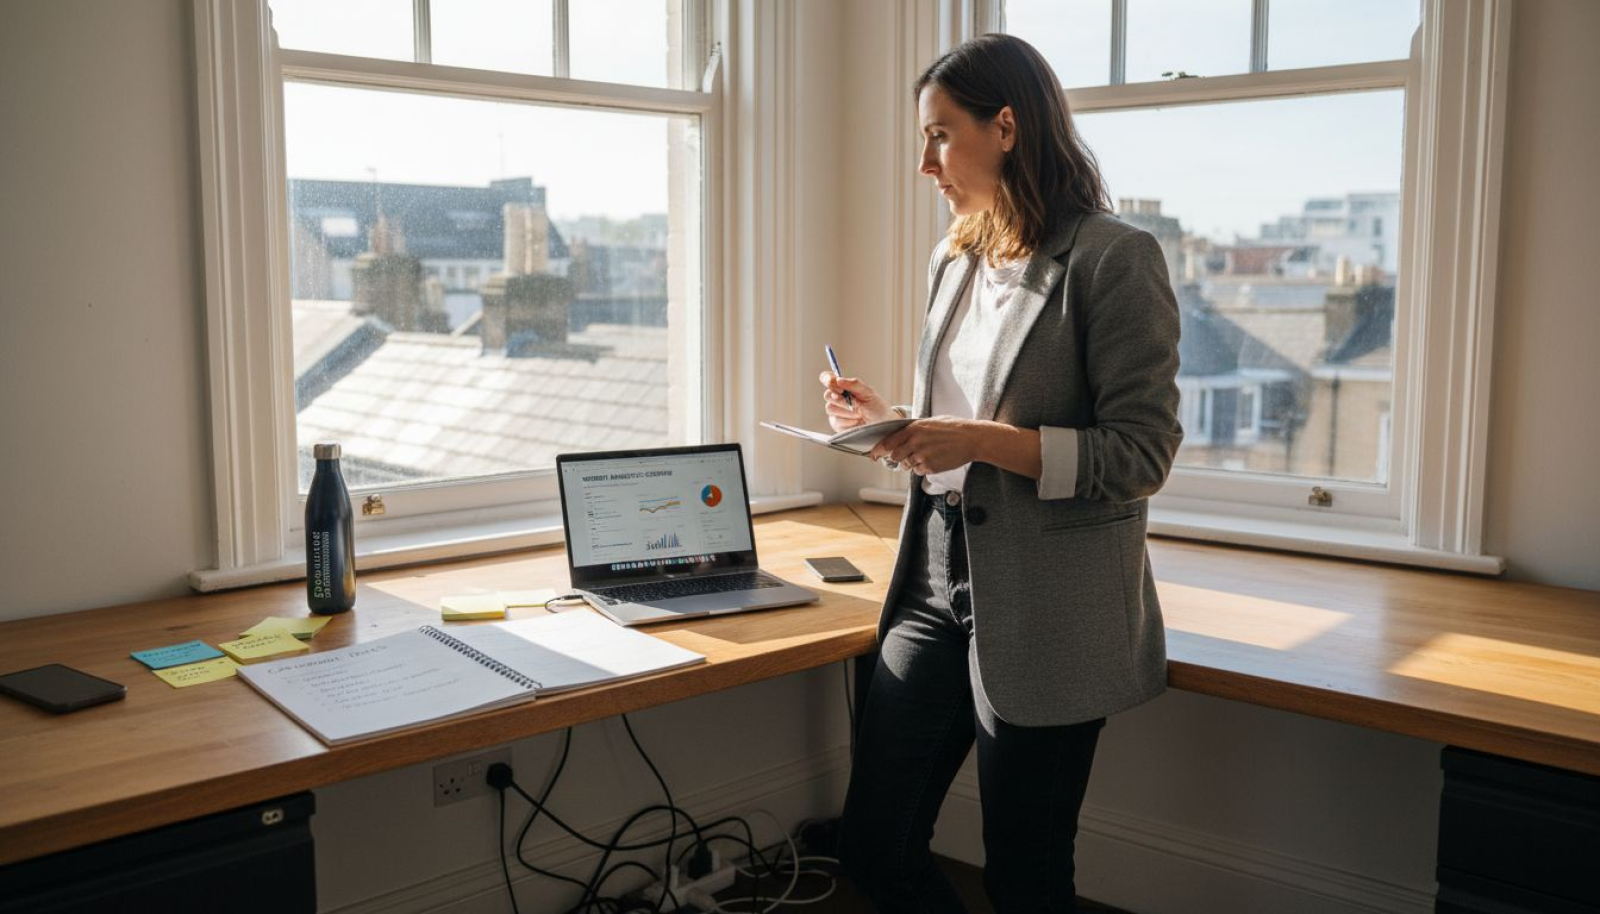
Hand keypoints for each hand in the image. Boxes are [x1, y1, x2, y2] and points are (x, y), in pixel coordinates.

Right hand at [819, 371, 893, 432]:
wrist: (881, 425)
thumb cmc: (876, 407)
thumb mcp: (868, 392)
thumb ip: (854, 384)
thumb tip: (839, 380)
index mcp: (843, 386)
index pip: (827, 378)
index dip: (827, 378)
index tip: (832, 381)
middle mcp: (837, 398)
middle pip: (827, 395)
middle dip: (841, 399)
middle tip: (855, 402)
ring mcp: (836, 412)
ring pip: (830, 408)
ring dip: (847, 411)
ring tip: (860, 413)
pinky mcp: (836, 424)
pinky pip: (835, 421)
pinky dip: (848, 421)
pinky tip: (856, 421)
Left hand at [868, 417, 988, 474]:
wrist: (972, 439)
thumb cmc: (953, 428)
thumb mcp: (931, 422)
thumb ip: (914, 429)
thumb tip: (900, 434)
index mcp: (914, 429)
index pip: (888, 442)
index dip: (878, 450)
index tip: (873, 455)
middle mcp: (915, 442)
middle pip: (895, 457)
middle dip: (897, 458)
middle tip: (906, 455)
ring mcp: (923, 456)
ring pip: (907, 465)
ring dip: (911, 463)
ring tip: (926, 454)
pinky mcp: (931, 467)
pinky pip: (919, 471)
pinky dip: (923, 468)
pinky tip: (934, 459)